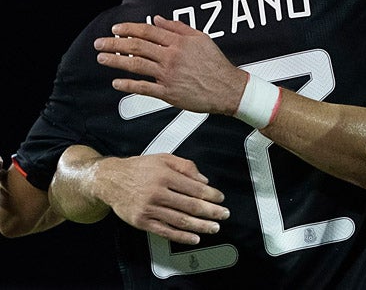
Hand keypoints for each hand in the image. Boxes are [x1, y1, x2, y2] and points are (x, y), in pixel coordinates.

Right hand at [92, 153, 228, 244]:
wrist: (110, 180)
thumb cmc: (138, 168)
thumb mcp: (163, 159)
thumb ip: (185, 166)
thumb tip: (204, 180)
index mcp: (164, 176)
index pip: (194, 188)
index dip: (211, 195)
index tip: (220, 199)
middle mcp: (157, 193)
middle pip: (190, 205)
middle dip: (211, 211)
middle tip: (224, 214)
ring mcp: (149, 209)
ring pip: (180, 220)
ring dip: (200, 226)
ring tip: (213, 227)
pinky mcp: (142, 221)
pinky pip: (165, 231)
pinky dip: (181, 236)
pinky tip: (194, 238)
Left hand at [93, 15, 246, 115]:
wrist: (227, 88)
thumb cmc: (216, 64)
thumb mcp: (201, 38)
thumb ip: (179, 27)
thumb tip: (159, 19)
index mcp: (178, 42)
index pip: (147, 31)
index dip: (129, 29)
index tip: (116, 29)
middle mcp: (171, 57)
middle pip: (136, 46)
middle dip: (114, 43)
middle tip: (101, 43)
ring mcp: (168, 75)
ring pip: (136, 65)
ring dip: (116, 60)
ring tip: (102, 58)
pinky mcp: (168, 92)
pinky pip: (143, 88)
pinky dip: (128, 85)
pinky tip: (117, 82)